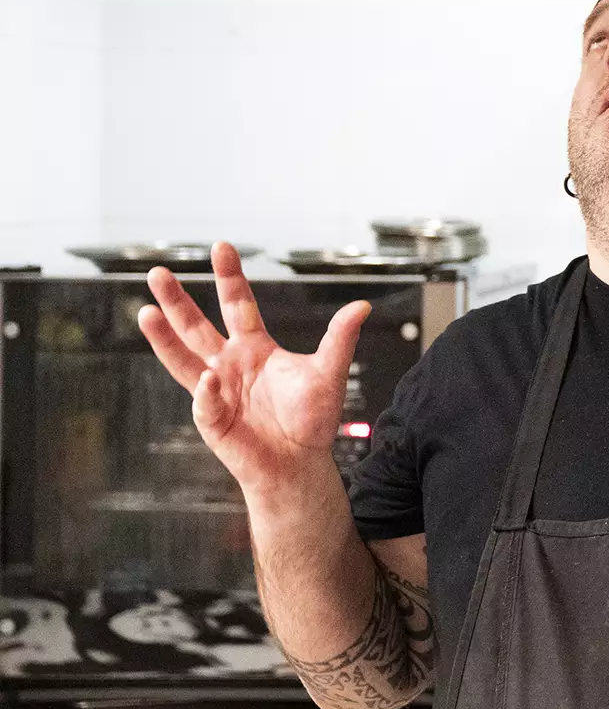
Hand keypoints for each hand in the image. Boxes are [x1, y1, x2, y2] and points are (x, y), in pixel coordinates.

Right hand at [138, 241, 369, 492]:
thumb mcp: (330, 372)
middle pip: (197, 326)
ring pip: (183, 359)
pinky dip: (206, 392)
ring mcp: (216, 391)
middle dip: (178, 301)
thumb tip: (362, 306)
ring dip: (164, 338)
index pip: (238, 304)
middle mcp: (229, 364)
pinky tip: (208, 379)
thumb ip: (340, 339)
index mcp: (255, 347)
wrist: (300, 462)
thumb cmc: (312, 418)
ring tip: (145, 312)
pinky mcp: (213, 420)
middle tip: (158, 272)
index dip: (230, 277)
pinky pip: (205, 402)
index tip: (222, 247)